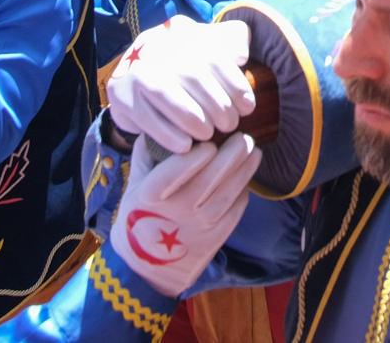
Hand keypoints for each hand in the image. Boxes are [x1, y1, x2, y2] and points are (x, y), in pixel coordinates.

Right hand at [107, 17, 253, 153]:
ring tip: (209, 135)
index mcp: (185, 36)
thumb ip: (231, 43)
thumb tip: (240, 55)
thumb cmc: (186, 67)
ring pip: (167, 93)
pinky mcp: (121, 96)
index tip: (248, 107)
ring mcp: (137, 72)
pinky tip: (185, 146)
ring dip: (194, 119)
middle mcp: (157, 48)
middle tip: (229, 125)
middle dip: (218, 105)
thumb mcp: (211, 46)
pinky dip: (168, 135)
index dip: (236, 84)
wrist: (138, 78)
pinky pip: (146, 117)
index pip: (215, 57)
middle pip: (193, 75)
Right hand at [110, 135, 260, 299]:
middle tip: (244, 137)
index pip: (173, 173)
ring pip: (227, 195)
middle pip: (209, 181)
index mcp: (150, 196)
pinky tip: (247, 177)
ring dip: (244, 171)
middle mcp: (176, 211)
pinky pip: (234, 211)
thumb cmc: (140, 217)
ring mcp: (198, 227)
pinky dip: (243, 192)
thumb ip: (147, 153)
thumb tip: (162, 121)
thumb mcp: (135, 185)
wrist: (146, 268)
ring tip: (254, 152)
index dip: (193, 157)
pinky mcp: (214, 238)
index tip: (208, 142)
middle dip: (231, 156)